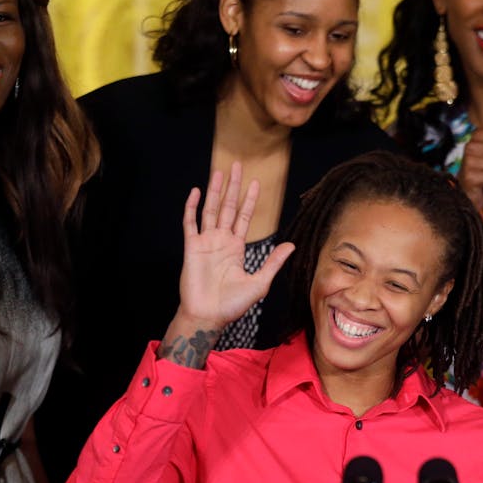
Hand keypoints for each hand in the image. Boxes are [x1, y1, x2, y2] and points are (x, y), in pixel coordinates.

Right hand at [175, 161, 294, 330]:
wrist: (209, 316)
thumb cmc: (232, 305)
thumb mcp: (260, 283)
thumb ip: (273, 262)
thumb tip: (291, 246)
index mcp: (236, 248)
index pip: (244, 217)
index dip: (250, 200)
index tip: (256, 182)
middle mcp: (221, 241)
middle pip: (228, 207)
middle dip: (234, 187)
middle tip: (238, 165)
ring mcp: (205, 242)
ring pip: (210, 210)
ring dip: (215, 191)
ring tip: (219, 172)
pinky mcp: (191, 247)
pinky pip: (190, 223)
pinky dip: (192, 207)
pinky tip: (196, 192)